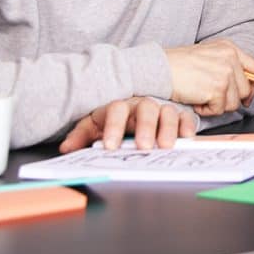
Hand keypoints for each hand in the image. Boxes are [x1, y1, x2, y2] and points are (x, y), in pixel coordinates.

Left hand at [59, 97, 197, 151]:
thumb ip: (82, 136)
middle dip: (145, 127)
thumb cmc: (116, 123)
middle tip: (143, 146)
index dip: (114, 127)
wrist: (138, 114)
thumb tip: (66, 148)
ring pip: (167, 111)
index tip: (110, 146)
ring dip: (167, 128)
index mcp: (121, 107)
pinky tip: (186, 137)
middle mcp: (142, 105)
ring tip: (165, 146)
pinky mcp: (179, 116)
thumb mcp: (96, 127)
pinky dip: (187, 126)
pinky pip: (185, 117)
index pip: (116, 110)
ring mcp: (162, 109)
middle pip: (145, 108)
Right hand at [164, 38, 253, 115]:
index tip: (244, 95)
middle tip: (213, 97)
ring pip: (234, 103)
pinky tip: (195, 100)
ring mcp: (225, 73)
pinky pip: (219, 110)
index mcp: (229, 48)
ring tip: (200, 95)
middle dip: (231, 99)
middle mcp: (230, 58)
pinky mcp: (217, 89)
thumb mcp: (208, 56)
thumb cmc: (177, 64)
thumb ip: (227, 66)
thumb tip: (246, 89)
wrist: (158, 68)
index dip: (252, 86)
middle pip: (247, 89)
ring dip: (216, 105)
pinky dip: (206, 110)